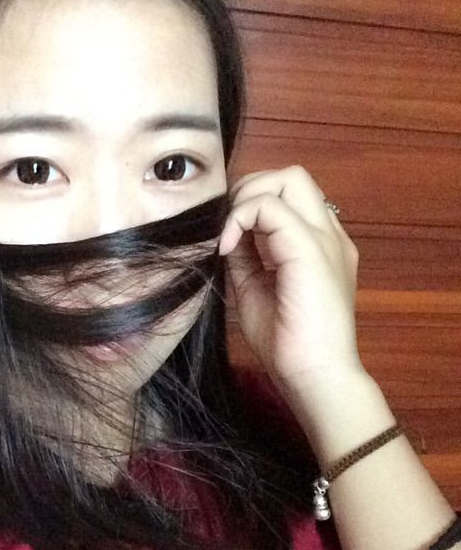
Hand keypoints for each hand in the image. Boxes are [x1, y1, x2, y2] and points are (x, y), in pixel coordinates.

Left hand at [218, 165, 364, 394]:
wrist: (314, 376)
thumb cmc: (287, 341)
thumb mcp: (255, 287)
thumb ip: (245, 254)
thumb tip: (225, 230)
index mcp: (319, 244)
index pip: (287, 197)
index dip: (251, 205)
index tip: (228, 237)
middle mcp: (328, 233)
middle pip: (292, 176)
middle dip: (251, 188)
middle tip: (230, 226)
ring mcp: (325, 237)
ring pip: (288, 178)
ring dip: (248, 197)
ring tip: (230, 236)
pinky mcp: (311, 247)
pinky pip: (271, 205)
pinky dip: (241, 216)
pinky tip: (228, 246)